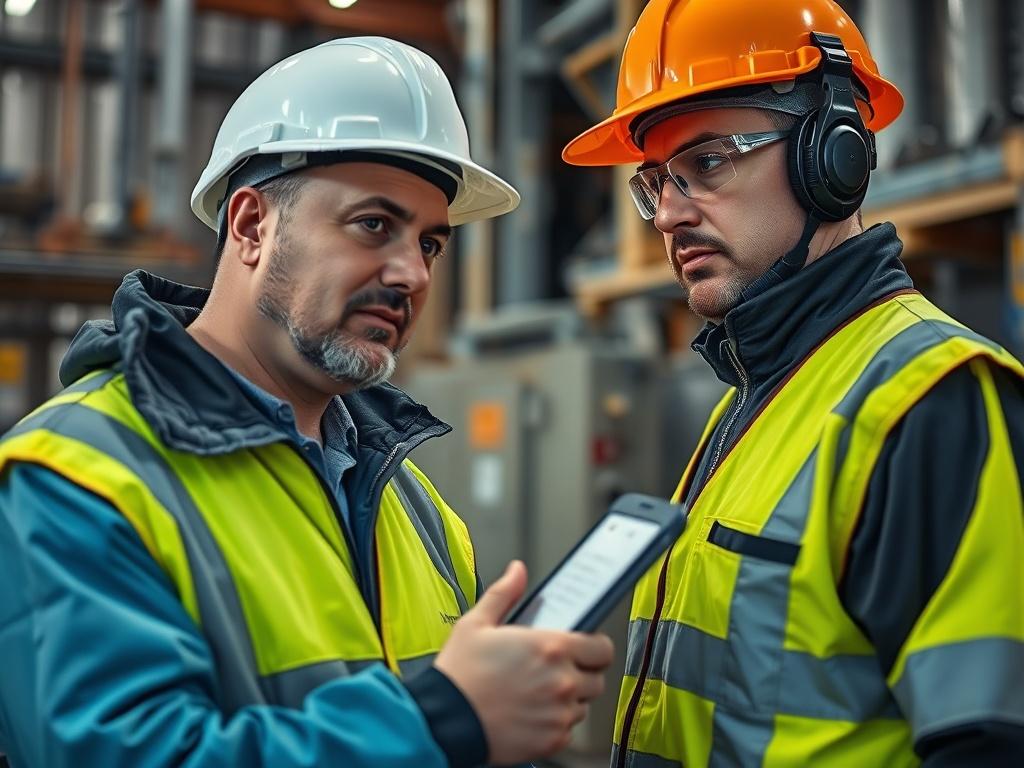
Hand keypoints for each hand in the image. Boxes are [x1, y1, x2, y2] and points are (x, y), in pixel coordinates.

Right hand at [433, 560, 614, 764]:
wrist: (445, 720)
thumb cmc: (460, 674)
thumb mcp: (476, 624)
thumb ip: (504, 594)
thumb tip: (517, 572)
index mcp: (551, 648)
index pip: (602, 647)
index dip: (594, 646)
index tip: (584, 648)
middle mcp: (562, 681)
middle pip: (596, 678)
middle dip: (581, 674)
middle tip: (556, 671)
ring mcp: (559, 713)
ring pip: (582, 705)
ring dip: (568, 699)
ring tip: (538, 693)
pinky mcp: (552, 740)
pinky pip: (568, 730)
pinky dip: (554, 724)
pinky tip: (531, 714)